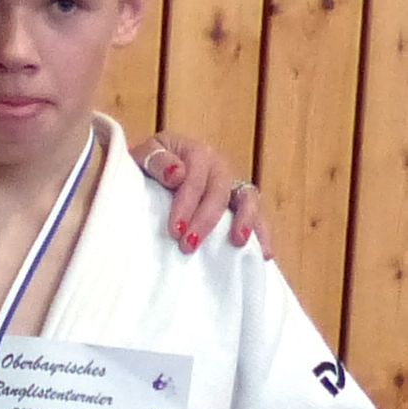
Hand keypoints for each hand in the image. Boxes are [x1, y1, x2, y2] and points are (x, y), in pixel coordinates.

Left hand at [131, 132, 269, 257]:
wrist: (156, 169)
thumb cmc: (149, 166)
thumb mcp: (144, 154)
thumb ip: (156, 160)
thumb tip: (176, 174)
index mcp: (197, 153)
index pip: (194, 179)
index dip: (186, 205)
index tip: (175, 230)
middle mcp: (219, 167)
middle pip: (220, 192)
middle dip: (206, 220)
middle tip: (188, 246)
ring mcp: (232, 184)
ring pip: (247, 199)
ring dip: (244, 222)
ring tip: (238, 243)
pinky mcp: (239, 203)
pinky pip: (256, 215)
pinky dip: (262, 233)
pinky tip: (264, 254)